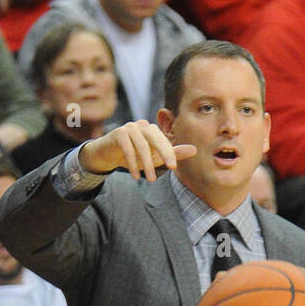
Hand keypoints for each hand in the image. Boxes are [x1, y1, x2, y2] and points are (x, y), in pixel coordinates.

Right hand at [79, 121, 195, 180]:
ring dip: (146, 164)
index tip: (173, 167)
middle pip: (155, 139)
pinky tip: (135, 176)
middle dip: (164, 153)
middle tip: (170, 168)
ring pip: (142, 145)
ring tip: (151, 179)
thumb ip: (174, 153)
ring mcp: (129, 127)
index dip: (169, 153)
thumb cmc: (135, 155)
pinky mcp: (118, 133)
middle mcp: (142, 125)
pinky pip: (127, 148)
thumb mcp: (156, 157)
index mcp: (152, 130)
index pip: (164, 140)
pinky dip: (132, 163)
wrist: (109, 155)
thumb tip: (195, 150)